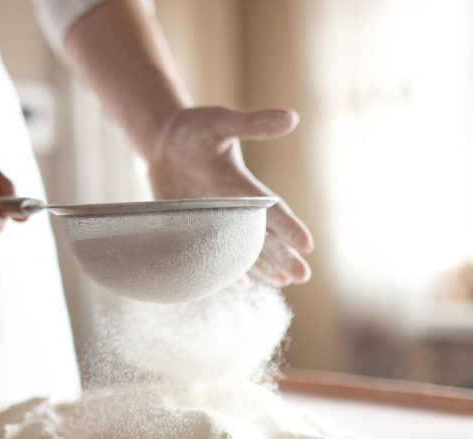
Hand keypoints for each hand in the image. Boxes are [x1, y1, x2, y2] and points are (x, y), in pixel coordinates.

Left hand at [147, 107, 313, 285]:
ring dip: (263, 267)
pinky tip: (241, 286)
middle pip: (262, 236)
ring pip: (242, 249)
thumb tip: (292, 118)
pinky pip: (212, 254)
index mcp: (241, 185)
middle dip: (282, 256)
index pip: (269, 209)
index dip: (288, 226)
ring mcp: (214, 221)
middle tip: (302, 276)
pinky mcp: (193, 229)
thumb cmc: (197, 128)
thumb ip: (254, 123)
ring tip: (285, 283)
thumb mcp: (224, 122)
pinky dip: (224, 269)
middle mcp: (232, 208)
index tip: (307, 244)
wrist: (164, 141)